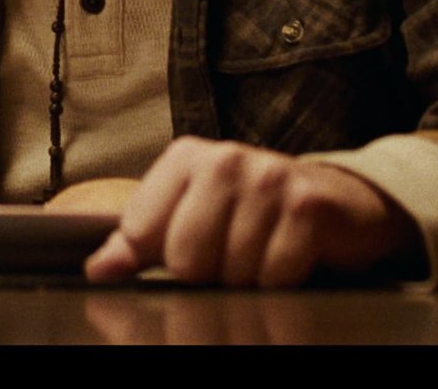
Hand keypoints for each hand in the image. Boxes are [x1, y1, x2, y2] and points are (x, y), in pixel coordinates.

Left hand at [82, 136, 421, 287]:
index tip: (190, 249)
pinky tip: (289, 256)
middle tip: (232, 254)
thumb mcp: (191, 216)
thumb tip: (98, 270)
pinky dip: (281, 280)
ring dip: (248, 278)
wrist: (339, 202)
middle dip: (208, 273)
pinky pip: (274, 275)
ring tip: (263, 252)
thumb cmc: (255, 212)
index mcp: (186, 158)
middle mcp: (225, 159)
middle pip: (185, 259)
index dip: (163, 258)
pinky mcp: (307, 207)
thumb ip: (139, 242)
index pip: (141, 233)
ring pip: (231, 272)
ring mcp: (269, 179)